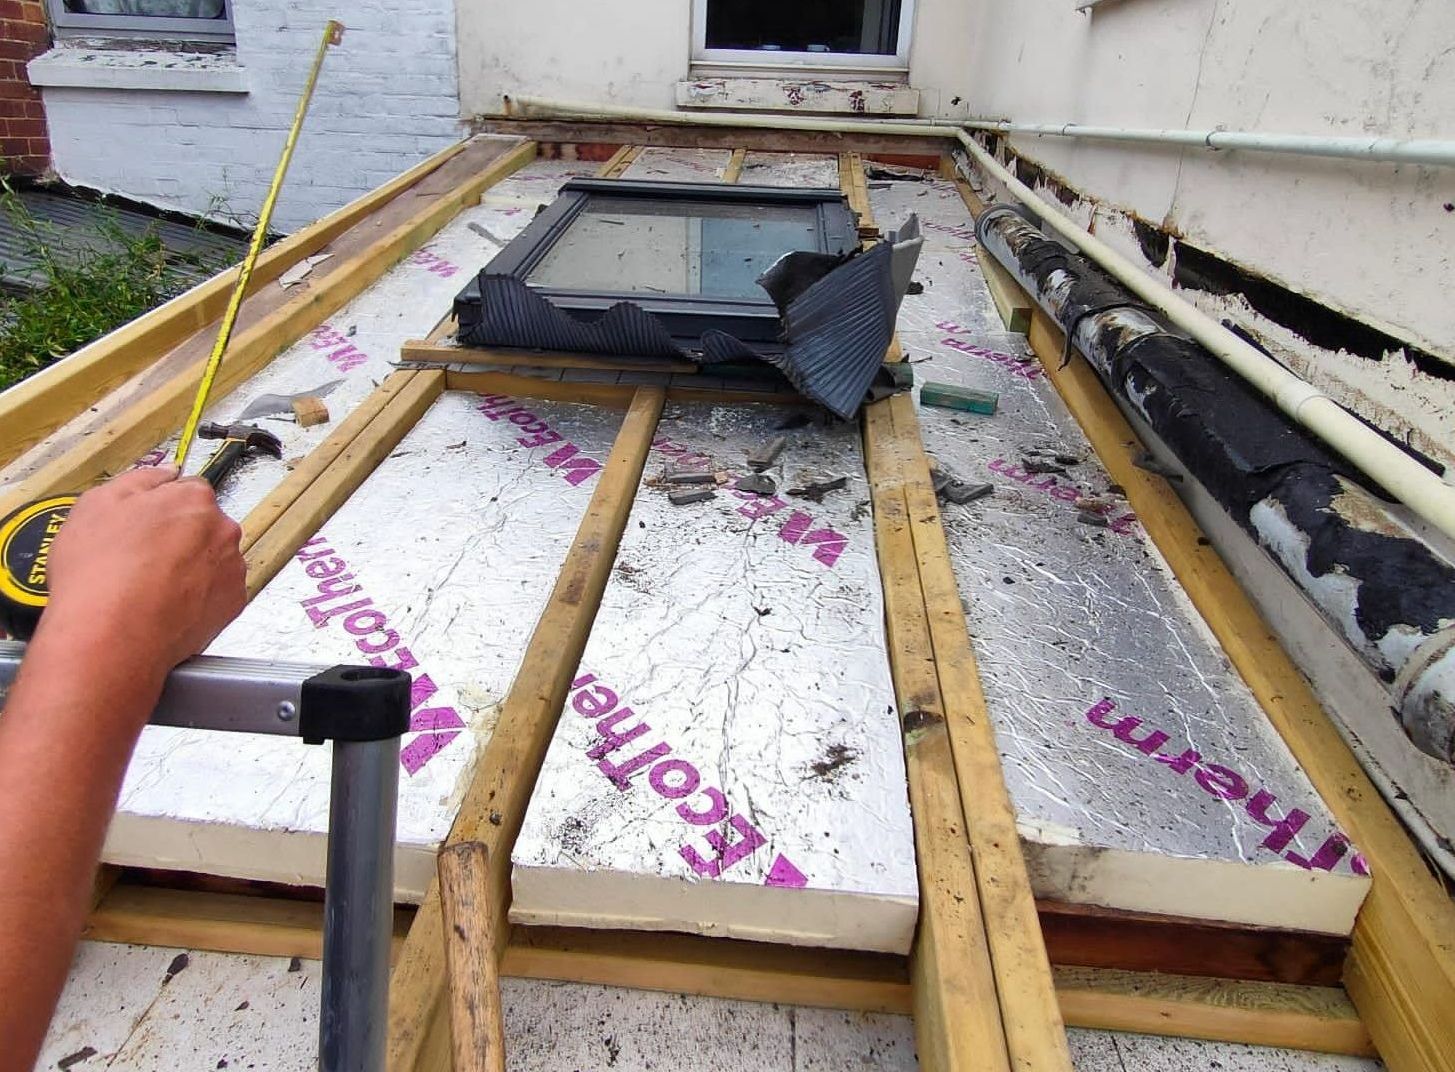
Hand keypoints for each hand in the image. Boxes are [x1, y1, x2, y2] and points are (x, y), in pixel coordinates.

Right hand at [38, 467, 245, 686]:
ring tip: (152, 588)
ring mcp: (232, 569)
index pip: (188, 491)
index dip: (162, 509)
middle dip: (179, 538)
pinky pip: (217, 592)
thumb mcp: (98, 503)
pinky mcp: (234, 604)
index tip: (145, 526)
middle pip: (204, 526)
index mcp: (194, 499)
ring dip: (191, 568)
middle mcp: (223, 531)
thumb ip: (141, 479)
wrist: (111, 636)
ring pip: (212, 560)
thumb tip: (166, 472)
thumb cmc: (99, 572)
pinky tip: (168, 606)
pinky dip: (199, 597)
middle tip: (142, 560)